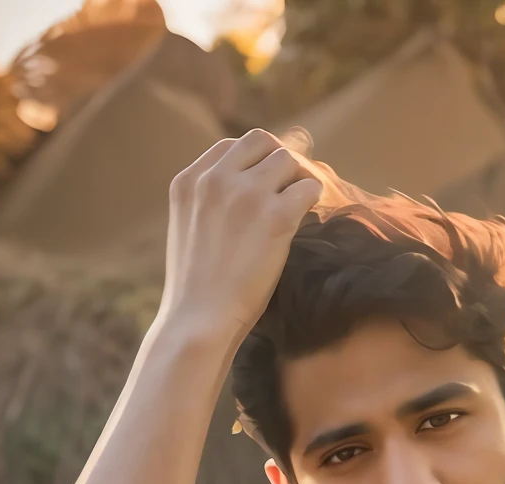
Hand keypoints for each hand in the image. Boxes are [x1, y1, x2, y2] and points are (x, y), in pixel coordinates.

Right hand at [157, 130, 323, 351]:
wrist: (200, 321)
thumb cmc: (197, 293)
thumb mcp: (189, 234)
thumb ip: (209, 207)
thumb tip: (243, 204)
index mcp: (189, 182)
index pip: (230, 148)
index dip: (255, 162)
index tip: (268, 182)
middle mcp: (216, 179)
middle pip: (262, 141)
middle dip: (281, 161)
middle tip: (294, 187)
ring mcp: (246, 194)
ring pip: (288, 159)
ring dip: (301, 179)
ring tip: (304, 205)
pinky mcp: (275, 216)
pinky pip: (310, 187)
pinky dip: (316, 198)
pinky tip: (313, 217)